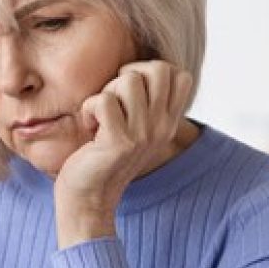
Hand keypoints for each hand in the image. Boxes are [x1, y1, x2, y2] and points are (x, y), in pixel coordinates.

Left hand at [54, 60, 194, 246]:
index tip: (130, 92)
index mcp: (168, 123)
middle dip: (127, 75)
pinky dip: (88, 109)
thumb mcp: (134, 129)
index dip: (150, 71)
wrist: (88, 198)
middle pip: (157, 69)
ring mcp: (142, 135)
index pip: (179, 75)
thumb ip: (143, 104)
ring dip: (105, 93)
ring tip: (100, 117)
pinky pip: (103, 101)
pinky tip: (90, 128)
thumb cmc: (102, 157)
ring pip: (128, 81)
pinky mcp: (118, 141)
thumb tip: (135, 70)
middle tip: (113, 100)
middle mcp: (161, 127)